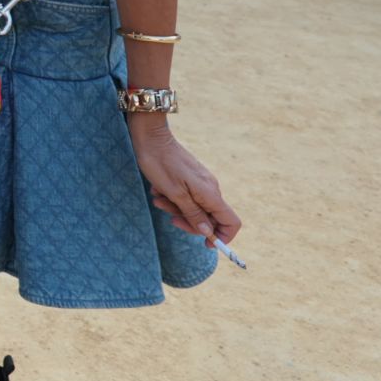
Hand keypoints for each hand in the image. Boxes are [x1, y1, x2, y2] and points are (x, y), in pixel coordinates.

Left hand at [129, 119, 241, 247]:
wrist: (150, 136)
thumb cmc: (160, 164)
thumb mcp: (175, 193)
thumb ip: (193, 214)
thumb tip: (208, 233)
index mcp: (211, 194)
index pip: (231, 222)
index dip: (222, 237)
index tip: (204, 244)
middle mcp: (210, 189)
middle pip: (210, 218)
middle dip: (189, 221)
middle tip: (170, 217)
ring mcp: (200, 182)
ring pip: (194, 207)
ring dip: (175, 208)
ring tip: (158, 199)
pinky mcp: (189, 178)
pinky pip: (185, 196)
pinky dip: (172, 197)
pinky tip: (158, 191)